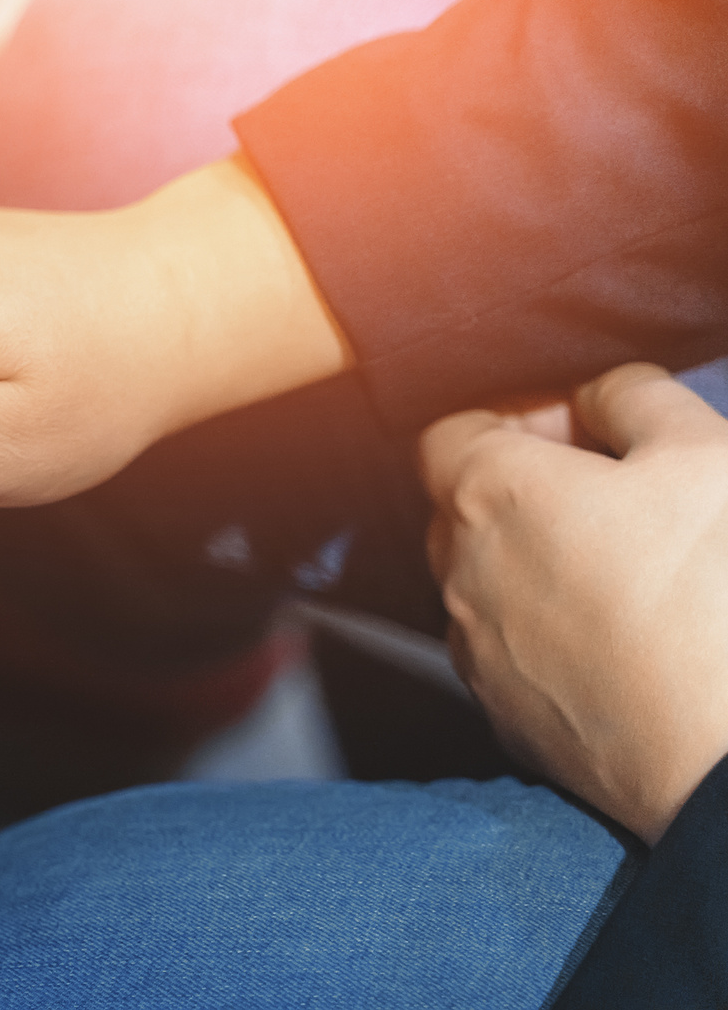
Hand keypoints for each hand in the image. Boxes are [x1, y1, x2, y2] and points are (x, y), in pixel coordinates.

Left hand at [420, 363, 727, 843]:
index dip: (517, 417)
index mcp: (486, 494)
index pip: (450, 432)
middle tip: (618, 494)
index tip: (586, 430)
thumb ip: (635, 399)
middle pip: (463, 507)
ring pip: (486, 583)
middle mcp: (457, 573)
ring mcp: (476, 653)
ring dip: (538, 563)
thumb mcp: (700, 452)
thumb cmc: (716, 594)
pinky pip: (512, 652)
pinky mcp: (507, 719)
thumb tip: (603, 394)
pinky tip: (627, 639)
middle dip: (526, 488)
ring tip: (631, 569)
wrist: (727, 755)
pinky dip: (551, 634)